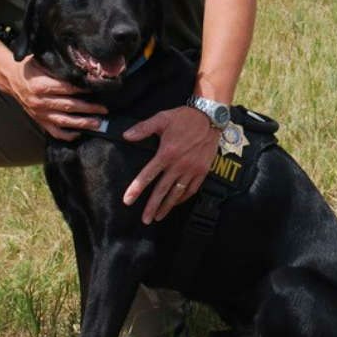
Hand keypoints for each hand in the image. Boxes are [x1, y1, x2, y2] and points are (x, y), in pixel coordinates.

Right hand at [10, 57, 109, 140]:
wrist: (10, 78)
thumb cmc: (29, 68)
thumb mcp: (42, 62)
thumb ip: (59, 69)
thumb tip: (81, 71)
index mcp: (42, 85)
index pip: (67, 89)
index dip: (83, 90)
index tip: (97, 91)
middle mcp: (40, 101)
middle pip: (69, 106)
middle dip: (89, 109)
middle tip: (103, 110)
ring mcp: (39, 113)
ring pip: (64, 121)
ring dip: (82, 123)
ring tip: (97, 124)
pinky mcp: (39, 120)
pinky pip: (54, 131)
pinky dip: (67, 134)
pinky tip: (79, 133)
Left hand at [122, 106, 216, 223]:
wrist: (210, 117)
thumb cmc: (184, 118)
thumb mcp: (162, 118)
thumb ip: (143, 128)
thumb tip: (126, 135)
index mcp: (166, 153)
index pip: (148, 175)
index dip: (136, 189)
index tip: (128, 201)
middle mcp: (179, 165)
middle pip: (162, 190)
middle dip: (152, 206)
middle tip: (145, 220)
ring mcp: (192, 169)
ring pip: (177, 193)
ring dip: (167, 206)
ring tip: (158, 217)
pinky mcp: (203, 170)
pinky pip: (192, 189)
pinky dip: (183, 198)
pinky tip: (176, 203)